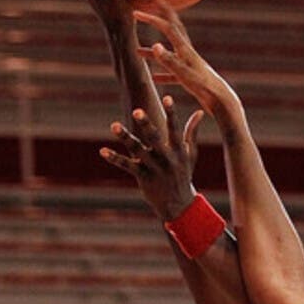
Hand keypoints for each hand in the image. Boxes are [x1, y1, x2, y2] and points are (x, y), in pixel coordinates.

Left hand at [99, 94, 202, 224]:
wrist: (179, 206)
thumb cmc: (184, 175)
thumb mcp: (190, 155)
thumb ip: (192, 132)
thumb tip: (199, 112)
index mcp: (178, 151)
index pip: (176, 129)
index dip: (172, 113)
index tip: (168, 97)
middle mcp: (167, 159)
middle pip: (155, 139)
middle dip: (147, 125)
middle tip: (137, 111)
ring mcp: (154, 169)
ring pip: (138, 150)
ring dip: (125, 138)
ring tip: (114, 125)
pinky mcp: (143, 178)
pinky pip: (127, 166)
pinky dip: (115, 159)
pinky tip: (103, 151)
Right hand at [134, 1, 239, 123]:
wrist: (222, 102)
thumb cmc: (204, 88)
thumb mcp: (184, 74)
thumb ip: (169, 60)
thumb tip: (154, 45)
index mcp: (185, 49)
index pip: (167, 27)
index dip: (152, 18)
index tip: (136, 12)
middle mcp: (187, 53)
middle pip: (173, 30)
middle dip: (162, 16)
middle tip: (154, 2)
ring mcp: (189, 65)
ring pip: (168, 54)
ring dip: (153, 53)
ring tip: (138, 52)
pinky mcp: (190, 78)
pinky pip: (172, 73)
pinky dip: (162, 74)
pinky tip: (154, 78)